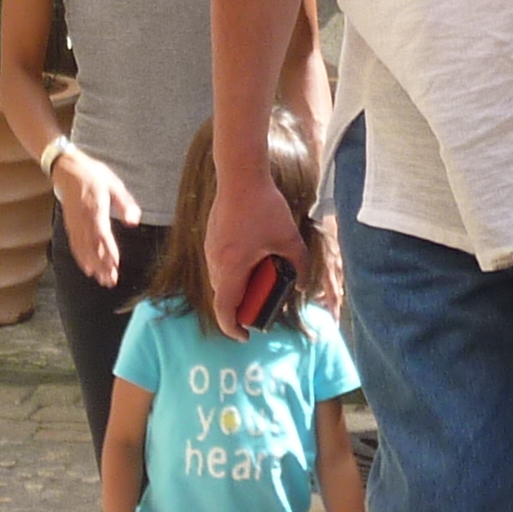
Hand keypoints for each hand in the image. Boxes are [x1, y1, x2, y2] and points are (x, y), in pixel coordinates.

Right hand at [51, 147, 142, 284]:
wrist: (66, 168)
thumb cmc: (92, 174)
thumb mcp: (113, 184)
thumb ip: (124, 203)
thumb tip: (133, 221)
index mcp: (95, 208)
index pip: (102, 235)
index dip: (108, 252)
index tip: (115, 266)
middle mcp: (83, 218)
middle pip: (92, 247)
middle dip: (102, 265)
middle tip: (110, 281)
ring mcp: (74, 222)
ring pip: (82, 249)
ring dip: (93, 266)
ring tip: (102, 280)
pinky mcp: (69, 224)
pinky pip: (74, 244)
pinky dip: (81, 258)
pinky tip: (87, 269)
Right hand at [203, 164, 309, 339]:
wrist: (240, 175)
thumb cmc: (264, 207)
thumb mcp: (289, 239)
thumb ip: (299, 265)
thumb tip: (302, 286)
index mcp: (232, 267)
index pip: (225, 309)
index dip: (233, 328)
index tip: (246, 335)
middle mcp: (216, 261)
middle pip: (223, 297)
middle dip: (241, 308)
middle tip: (262, 307)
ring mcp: (211, 248)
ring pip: (221, 280)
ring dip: (238, 288)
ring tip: (261, 282)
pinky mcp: (212, 237)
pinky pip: (220, 264)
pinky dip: (234, 272)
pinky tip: (253, 259)